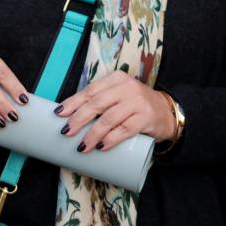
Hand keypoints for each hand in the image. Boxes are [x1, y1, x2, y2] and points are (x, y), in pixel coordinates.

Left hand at [55, 71, 177, 152]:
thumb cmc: (135, 106)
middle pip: (97, 103)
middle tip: (67, 132)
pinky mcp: (146, 117)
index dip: (73, 102)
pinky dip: (111, 139)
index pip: (90, 90)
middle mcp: (127, 87)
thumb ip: (100, 102)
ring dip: (93, 134)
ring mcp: (138, 102)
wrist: (166, 112)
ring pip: (109, 118)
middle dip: (79, 119)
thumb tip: (69, 118)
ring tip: (82, 146)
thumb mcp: (118, 96)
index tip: (59, 114)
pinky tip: (102, 146)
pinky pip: (125, 129)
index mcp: (116, 79)